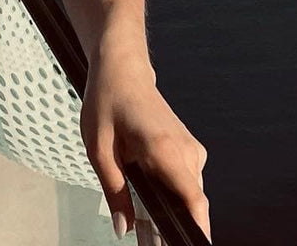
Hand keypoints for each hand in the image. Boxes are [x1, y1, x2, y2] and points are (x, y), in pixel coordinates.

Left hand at [81, 50, 210, 243]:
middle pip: (190, 203)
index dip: (197, 230)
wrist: (123, 68)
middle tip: (145, 239)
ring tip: (143, 225)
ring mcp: (190, 148)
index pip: (194, 199)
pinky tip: (149, 202)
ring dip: (169, 213)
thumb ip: (114, 192)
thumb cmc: (109, 100)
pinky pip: (185, 183)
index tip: (190, 245)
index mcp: (164, 148)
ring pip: (188, 195)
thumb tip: (124, 229)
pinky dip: (171, 197)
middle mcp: (186, 149)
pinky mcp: (188, 148)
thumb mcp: (99, 150)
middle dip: (171, 227)